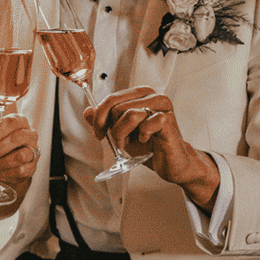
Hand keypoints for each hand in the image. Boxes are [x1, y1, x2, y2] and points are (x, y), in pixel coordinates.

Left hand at [0, 111, 40, 186]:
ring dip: (1, 162)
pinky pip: (20, 170)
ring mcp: (33, 151)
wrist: (1, 165)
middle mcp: (30, 135)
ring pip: (20, 156)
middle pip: (16, 139)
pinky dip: (6, 172)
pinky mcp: (32, 167)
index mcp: (20, 122)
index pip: (11, 122)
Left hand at [84, 87, 220, 208]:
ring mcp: (162, 106)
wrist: (171, 163)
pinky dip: (141, 137)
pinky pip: (145, 124)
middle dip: (113, 129)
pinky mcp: (168, 119)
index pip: (111, 99)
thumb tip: (88, 112)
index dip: (100, 118)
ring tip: (133, 143)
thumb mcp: (121, 134)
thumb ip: (105, 122)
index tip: (100, 133)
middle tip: (121, 142)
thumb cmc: (150, 147)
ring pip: (129, 114)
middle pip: (116, 107)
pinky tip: (147, 141)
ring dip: (125, 134)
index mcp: (140, 95)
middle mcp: (152, 96)